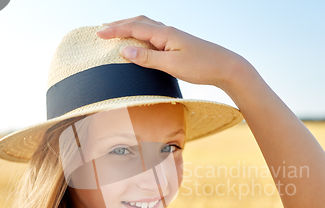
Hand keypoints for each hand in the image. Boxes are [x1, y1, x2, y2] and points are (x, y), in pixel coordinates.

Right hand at [96, 15, 249, 89]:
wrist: (226, 67)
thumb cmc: (201, 66)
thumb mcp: (172, 65)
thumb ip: (148, 58)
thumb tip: (124, 50)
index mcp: (164, 34)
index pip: (134, 28)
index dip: (115, 30)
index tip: (98, 33)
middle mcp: (168, 32)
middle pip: (138, 22)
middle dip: (119, 25)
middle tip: (101, 30)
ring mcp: (173, 37)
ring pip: (146, 27)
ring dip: (129, 27)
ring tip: (116, 31)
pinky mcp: (177, 44)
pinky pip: (154, 35)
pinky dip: (141, 34)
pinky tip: (140, 41)